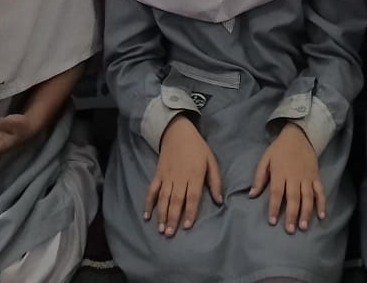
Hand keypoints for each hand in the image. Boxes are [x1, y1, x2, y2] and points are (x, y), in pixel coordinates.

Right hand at [144, 117, 222, 235]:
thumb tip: (219, 201)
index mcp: (195, 173)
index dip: (190, 211)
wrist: (178, 131)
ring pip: (163, 197)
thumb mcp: (211, 160)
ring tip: (161, 229)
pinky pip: (152, 190)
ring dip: (161, 214)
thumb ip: (215, 181)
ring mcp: (167, 175)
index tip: (187, 226)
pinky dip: (148, 203)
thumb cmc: (197, 148)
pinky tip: (146, 215)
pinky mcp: (158, 174)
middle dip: (173, 217)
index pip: (192, 195)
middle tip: (170, 234)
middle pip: (176, 199)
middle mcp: (180, 176)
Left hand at [250, 124, 325, 232]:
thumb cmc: (279, 149)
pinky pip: (320, 191)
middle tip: (290, 230)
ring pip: (307, 197)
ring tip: (303, 227)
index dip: (274, 207)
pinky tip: (321, 216)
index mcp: (280, 172)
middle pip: (293, 197)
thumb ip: (259, 177)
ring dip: (306, 212)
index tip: (272, 222)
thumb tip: (251, 195)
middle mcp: (294, 176)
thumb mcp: (265, 159)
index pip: (277, 192)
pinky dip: (322, 203)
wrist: (298, 134)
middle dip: (291, 214)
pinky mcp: (316, 176)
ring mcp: (307, 176)